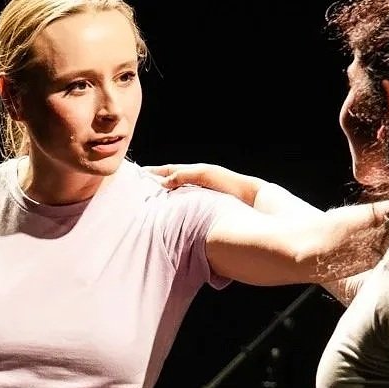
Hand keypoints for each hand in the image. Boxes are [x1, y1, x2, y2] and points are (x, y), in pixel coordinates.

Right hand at [144, 163, 261, 205]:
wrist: (250, 199)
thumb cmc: (228, 184)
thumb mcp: (203, 174)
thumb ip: (183, 176)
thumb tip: (162, 183)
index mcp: (194, 172)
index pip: (169, 170)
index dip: (153, 172)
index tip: (138, 174)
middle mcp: (195, 183)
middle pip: (170, 183)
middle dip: (155, 186)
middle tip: (139, 192)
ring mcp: (199, 197)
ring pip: (175, 196)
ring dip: (163, 199)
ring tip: (149, 206)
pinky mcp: (202, 210)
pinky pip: (182, 208)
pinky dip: (173, 209)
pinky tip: (167, 217)